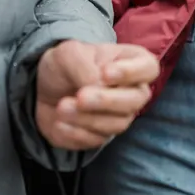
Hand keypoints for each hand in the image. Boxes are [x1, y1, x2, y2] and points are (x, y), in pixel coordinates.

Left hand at [36, 41, 159, 149]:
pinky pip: (96, 140)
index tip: (105, 73)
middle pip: (136, 100)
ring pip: (117, 124)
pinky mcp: (101, 135)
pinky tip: (59, 123)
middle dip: (107, 100)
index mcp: (133, 62)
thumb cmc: (67, 63)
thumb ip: (86, 68)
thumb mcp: (71, 54)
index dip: (131, 73)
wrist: (45, 86)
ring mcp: (119, 115)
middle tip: (81, 97)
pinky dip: (76, 133)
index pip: (148, 68)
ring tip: (61, 107)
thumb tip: (99, 86)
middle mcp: (132, 90)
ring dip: (87, 118)